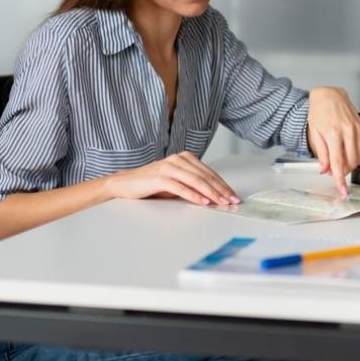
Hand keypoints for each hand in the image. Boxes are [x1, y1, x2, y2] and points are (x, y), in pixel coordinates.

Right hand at [104, 152, 240, 206]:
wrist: (126, 183)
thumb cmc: (152, 184)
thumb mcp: (177, 183)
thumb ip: (193, 185)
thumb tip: (214, 196)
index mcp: (185, 158)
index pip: (209, 172)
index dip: (223, 185)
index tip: (233, 195)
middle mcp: (179, 159)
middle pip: (205, 176)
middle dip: (221, 190)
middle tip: (232, 200)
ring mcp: (169, 166)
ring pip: (196, 180)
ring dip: (211, 193)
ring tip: (221, 202)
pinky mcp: (160, 177)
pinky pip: (181, 187)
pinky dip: (194, 195)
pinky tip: (203, 202)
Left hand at [305, 86, 359, 196]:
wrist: (329, 94)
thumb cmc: (319, 111)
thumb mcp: (315, 133)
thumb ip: (322, 154)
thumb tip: (326, 170)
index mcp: (333, 133)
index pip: (338, 162)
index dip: (340, 179)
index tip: (343, 191)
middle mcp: (348, 131)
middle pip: (351, 162)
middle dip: (343, 169)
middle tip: (333, 167)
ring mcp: (357, 129)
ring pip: (359, 157)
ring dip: (350, 162)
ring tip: (339, 155)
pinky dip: (357, 154)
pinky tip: (348, 149)